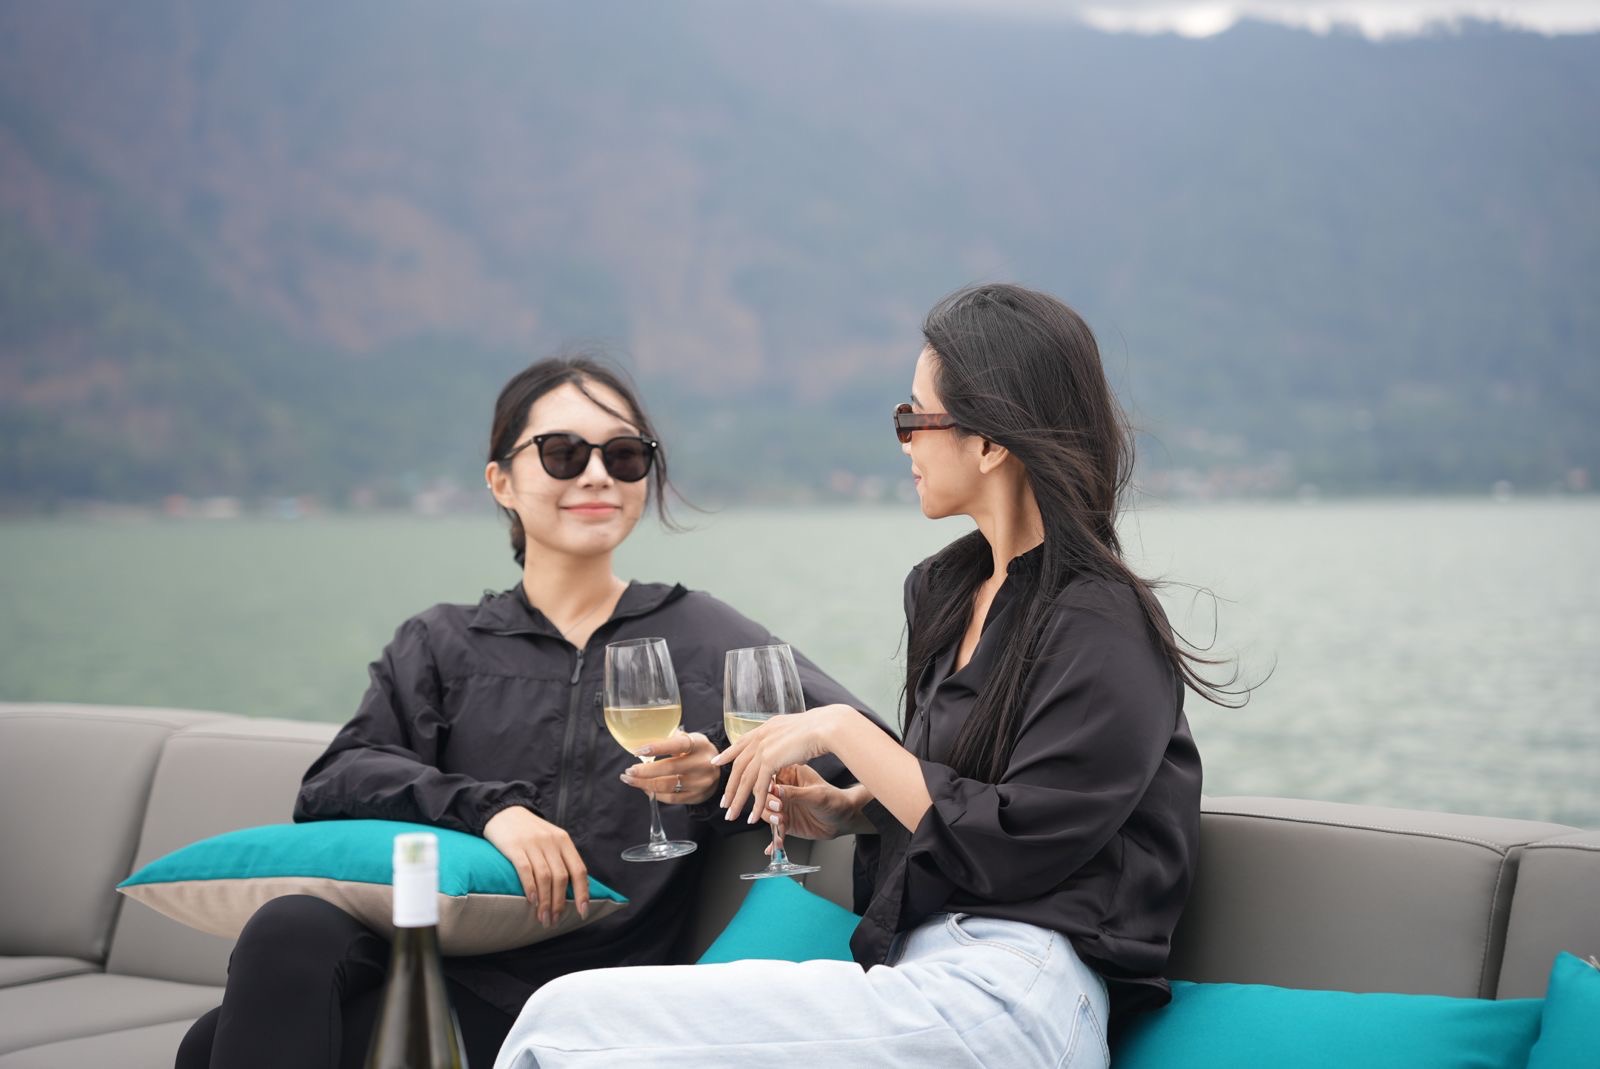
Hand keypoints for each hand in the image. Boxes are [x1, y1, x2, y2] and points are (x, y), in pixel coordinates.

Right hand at [482, 805, 588, 926]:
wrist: (504, 810)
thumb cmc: (529, 831)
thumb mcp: (551, 839)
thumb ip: (561, 858)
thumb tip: (573, 889)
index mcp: (564, 841)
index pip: (579, 870)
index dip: (582, 893)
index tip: (582, 912)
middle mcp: (551, 842)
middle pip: (561, 877)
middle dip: (560, 903)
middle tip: (555, 921)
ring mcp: (533, 844)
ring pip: (545, 877)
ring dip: (545, 901)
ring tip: (543, 918)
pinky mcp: (515, 846)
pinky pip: (525, 870)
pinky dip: (530, 887)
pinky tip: (531, 901)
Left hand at [620, 730, 719, 804]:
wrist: (720, 770)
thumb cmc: (697, 751)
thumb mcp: (691, 739)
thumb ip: (671, 739)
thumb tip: (644, 744)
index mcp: (699, 745)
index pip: (677, 745)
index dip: (657, 748)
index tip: (637, 751)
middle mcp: (703, 764)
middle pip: (669, 768)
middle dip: (644, 771)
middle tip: (628, 772)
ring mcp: (701, 782)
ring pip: (667, 786)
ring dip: (645, 784)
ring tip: (631, 780)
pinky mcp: (697, 796)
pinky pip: (671, 798)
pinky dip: (655, 794)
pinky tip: (645, 788)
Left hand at [713, 704, 844, 822]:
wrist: (826, 726)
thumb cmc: (820, 727)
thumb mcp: (795, 729)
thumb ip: (785, 737)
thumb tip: (785, 743)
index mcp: (766, 729)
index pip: (741, 743)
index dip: (728, 754)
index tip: (717, 762)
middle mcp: (760, 738)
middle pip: (738, 767)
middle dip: (730, 787)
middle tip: (724, 803)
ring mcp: (763, 749)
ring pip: (745, 780)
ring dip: (738, 800)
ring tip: (732, 815)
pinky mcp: (769, 761)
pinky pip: (759, 787)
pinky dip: (756, 804)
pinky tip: (754, 816)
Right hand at [762, 764, 868, 845]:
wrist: (844, 820)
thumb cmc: (835, 801)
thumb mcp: (816, 795)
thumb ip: (795, 794)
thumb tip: (775, 790)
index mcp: (791, 775)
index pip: (771, 776)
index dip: (767, 784)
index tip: (771, 791)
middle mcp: (784, 790)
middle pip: (764, 795)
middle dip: (767, 803)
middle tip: (778, 808)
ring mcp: (784, 807)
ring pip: (766, 812)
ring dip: (770, 819)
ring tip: (781, 822)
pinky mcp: (786, 822)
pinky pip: (775, 831)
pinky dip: (774, 839)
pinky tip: (775, 846)